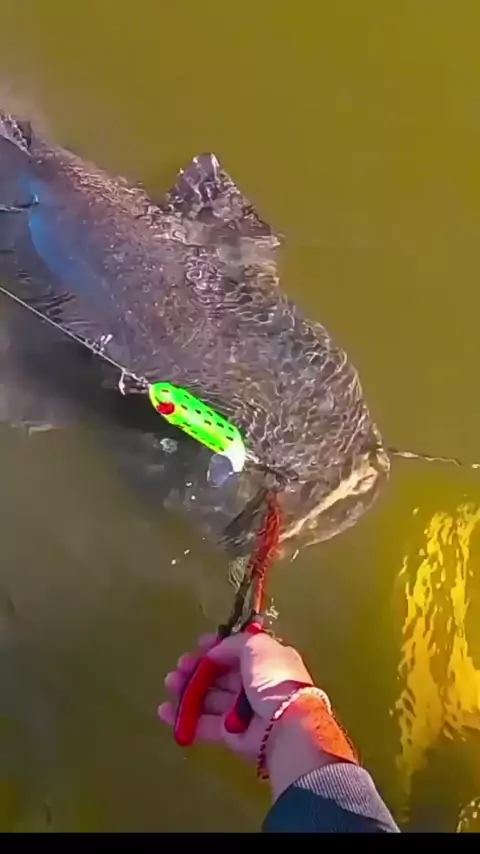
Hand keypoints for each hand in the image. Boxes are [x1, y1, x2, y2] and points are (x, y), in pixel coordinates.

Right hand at [158, 630, 313, 760]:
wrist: (284, 725)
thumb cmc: (272, 678)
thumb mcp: (256, 646)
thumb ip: (234, 643)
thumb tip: (216, 650)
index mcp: (267, 660)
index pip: (238, 650)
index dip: (218, 647)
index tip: (198, 644)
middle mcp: (256, 684)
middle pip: (221, 674)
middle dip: (198, 668)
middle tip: (180, 666)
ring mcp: (243, 710)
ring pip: (210, 698)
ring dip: (188, 690)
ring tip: (170, 684)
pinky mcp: (231, 735)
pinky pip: (204, 724)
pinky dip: (185, 718)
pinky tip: (165, 711)